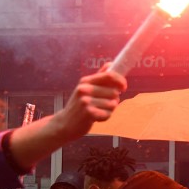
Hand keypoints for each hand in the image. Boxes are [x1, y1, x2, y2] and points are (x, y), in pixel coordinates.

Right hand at [5, 69, 125, 170]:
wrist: (64, 123)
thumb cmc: (79, 105)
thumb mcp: (86, 88)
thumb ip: (99, 77)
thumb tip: (111, 65)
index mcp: (86, 81)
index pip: (110, 75)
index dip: (121, 81)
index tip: (123, 87)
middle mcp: (84, 89)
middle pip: (114, 92)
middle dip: (113, 100)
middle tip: (101, 104)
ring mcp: (85, 101)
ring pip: (113, 104)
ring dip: (109, 110)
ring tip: (97, 111)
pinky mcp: (88, 113)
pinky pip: (108, 114)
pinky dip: (105, 117)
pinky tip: (95, 118)